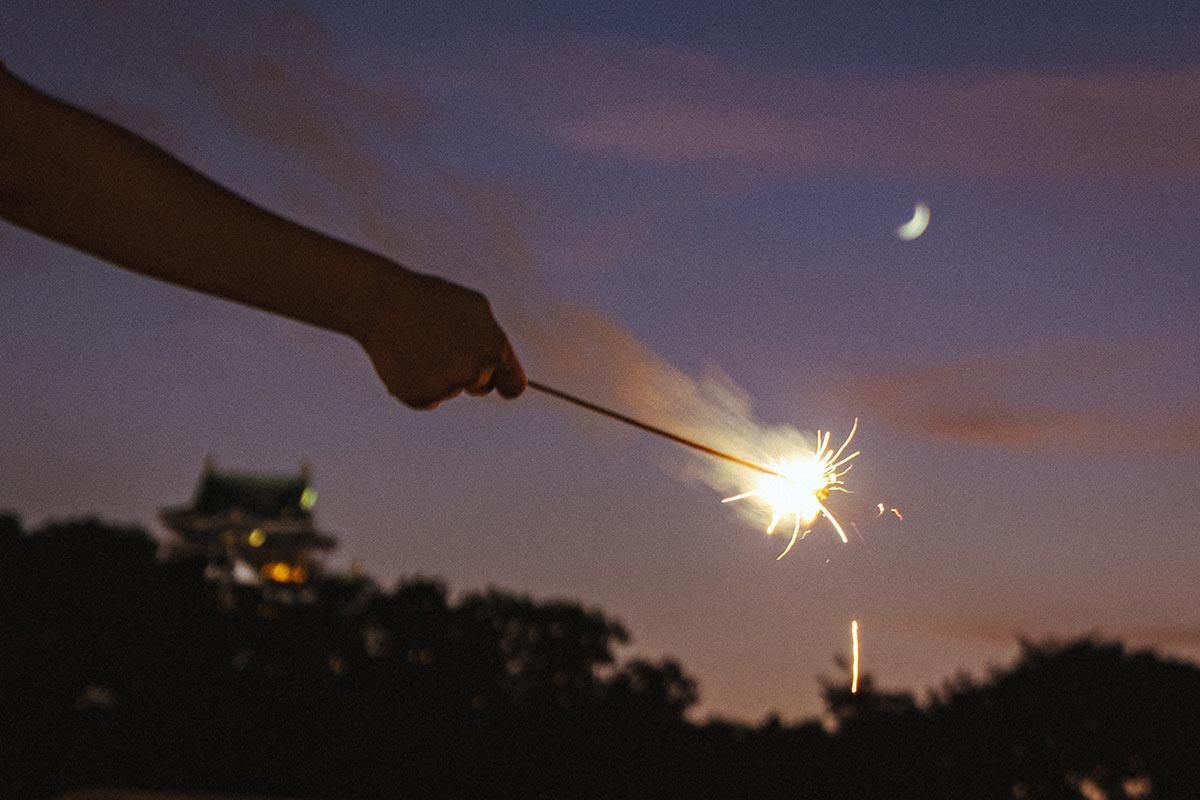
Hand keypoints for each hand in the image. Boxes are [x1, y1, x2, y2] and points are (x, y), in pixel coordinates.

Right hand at [356, 269, 525, 409]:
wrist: (382, 303)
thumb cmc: (429, 299)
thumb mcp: (474, 308)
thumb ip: (493, 339)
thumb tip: (503, 364)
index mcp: (494, 347)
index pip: (514, 384)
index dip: (508, 386)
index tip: (502, 388)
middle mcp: (475, 371)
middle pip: (480, 386)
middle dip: (468, 373)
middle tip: (444, 348)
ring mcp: (448, 386)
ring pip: (451, 390)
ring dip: (440, 376)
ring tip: (419, 346)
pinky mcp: (422, 397)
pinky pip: (428, 399)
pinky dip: (419, 386)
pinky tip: (407, 360)